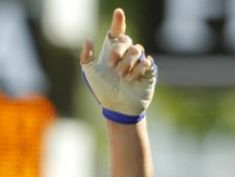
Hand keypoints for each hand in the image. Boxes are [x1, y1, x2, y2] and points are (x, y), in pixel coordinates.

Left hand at [80, 9, 156, 123]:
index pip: (116, 32)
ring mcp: (137, 61)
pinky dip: (138, 69)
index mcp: (112, 52)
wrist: (117, 106)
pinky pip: (146, 61)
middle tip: (111, 65)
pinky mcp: (148, 70)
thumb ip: (86, 57)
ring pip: (136, 50)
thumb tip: (88, 39)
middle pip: (126, 40)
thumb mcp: (90, 73)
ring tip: (122, 76)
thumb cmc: (103, 90)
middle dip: (118, 51)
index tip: (118, 12)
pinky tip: (132, 78)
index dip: (118, 22)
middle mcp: (125, 54)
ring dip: (127, 62)